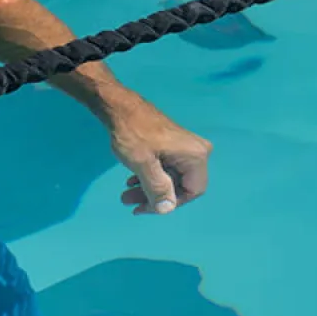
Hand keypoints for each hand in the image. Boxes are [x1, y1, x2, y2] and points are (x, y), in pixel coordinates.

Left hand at [109, 100, 211, 215]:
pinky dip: (149, 176)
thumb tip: (166, 209)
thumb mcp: (143, 165)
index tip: (145, 208)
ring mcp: (185, 147)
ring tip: (126, 195)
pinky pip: (166, 167)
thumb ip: (157, 188)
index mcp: (196, 156)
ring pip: (170, 177)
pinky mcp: (173, 145)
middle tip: (128, 202)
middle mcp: (197, 152)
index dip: (169, 203)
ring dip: (148, 188)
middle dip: (153, 196)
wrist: (119, 106)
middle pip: (179, 185)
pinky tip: (132, 181)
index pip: (192, 191)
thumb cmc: (133, 133)